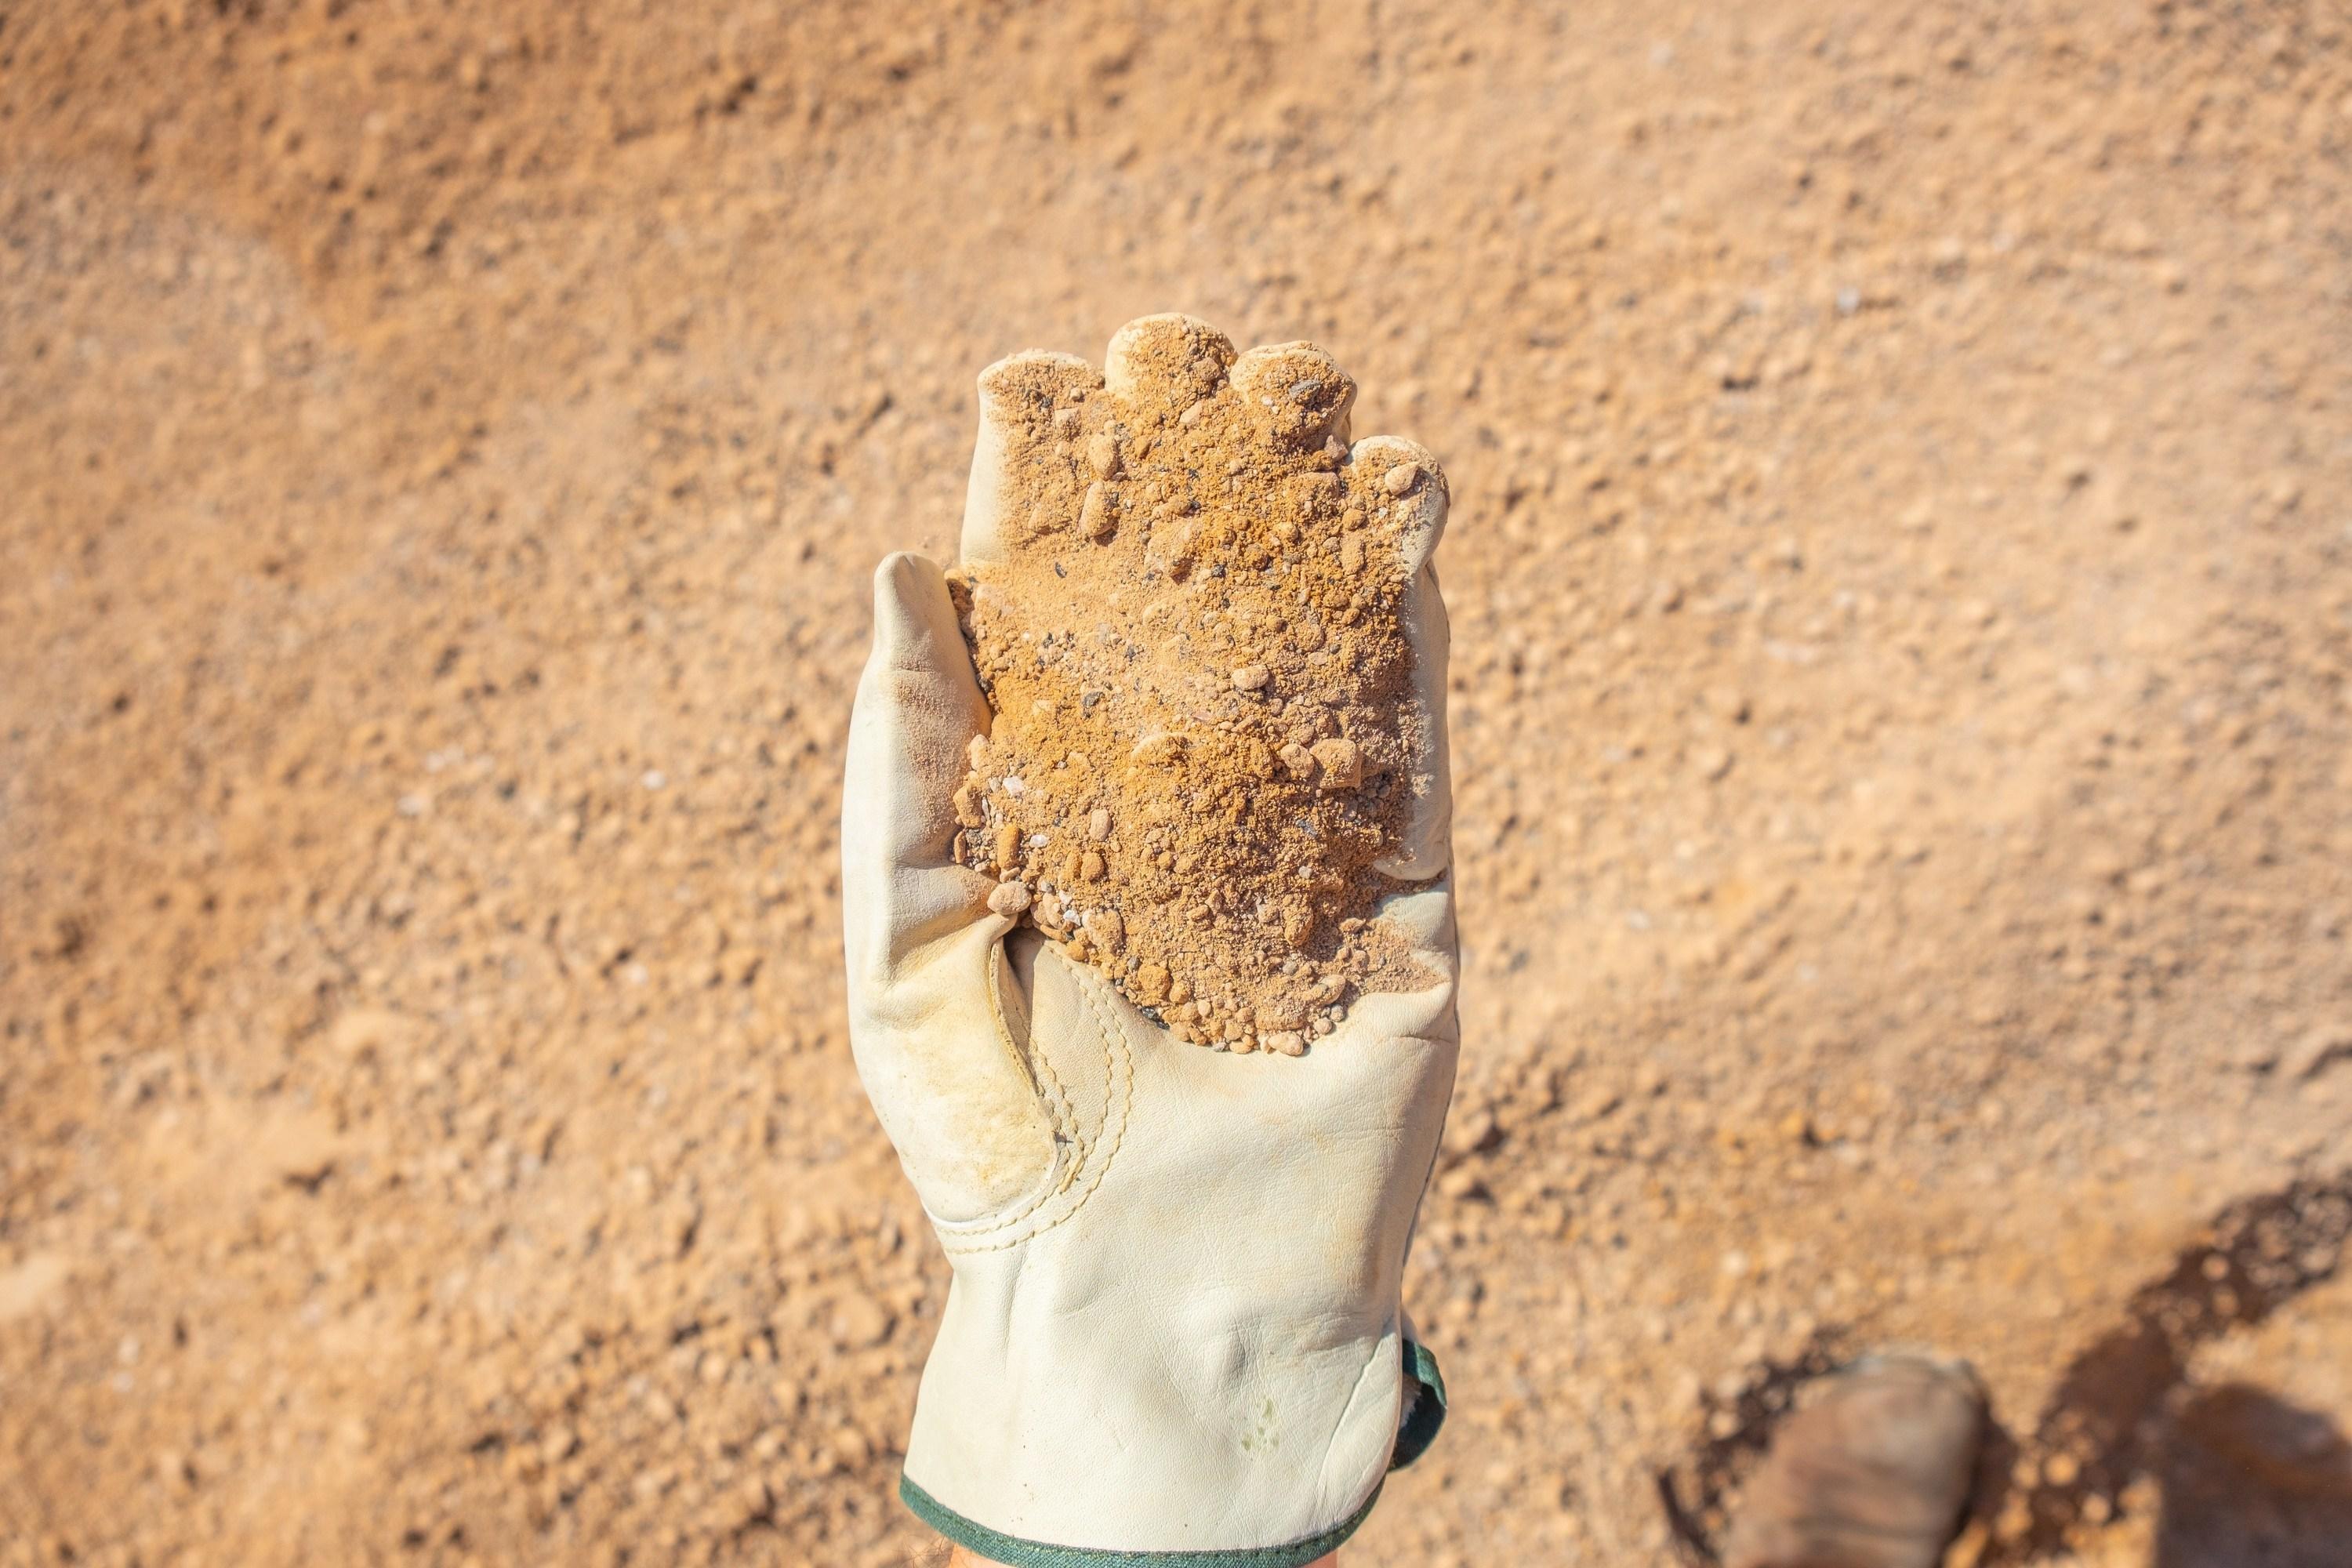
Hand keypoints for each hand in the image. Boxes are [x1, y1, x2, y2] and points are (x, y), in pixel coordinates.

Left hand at [843, 315, 1456, 1566]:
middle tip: (1200, 344)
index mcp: (1052, 815)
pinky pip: (1414, 752)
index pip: (1054, 625)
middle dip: (1197, 481)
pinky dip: (1417, 636)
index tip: (1047, 374)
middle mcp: (1176, 814)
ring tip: (1319, 389)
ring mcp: (1296, 855)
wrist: (1145, 1310)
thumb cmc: (993, 1151)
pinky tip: (1410, 518)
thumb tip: (894, 571)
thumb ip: (905, 769)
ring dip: (1318, 522)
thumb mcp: (906, 952)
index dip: (1053, 503)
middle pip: (1193, 613)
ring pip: (1314, 655)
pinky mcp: (1401, 909)